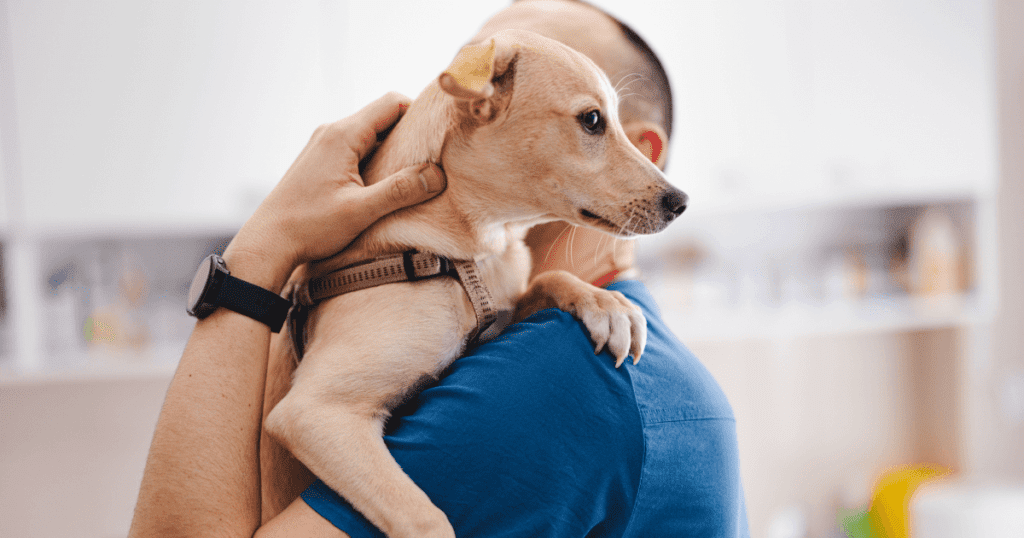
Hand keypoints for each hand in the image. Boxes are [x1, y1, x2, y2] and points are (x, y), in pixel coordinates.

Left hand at [225, 92, 445, 290]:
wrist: (269, 242)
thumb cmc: (310, 226)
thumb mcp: (361, 211)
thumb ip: (401, 190)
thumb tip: (437, 175)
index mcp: (343, 135)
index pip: (392, 103)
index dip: (419, 114)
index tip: (438, 137)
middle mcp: (331, 132)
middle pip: (382, 116)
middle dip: (409, 134)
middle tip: (431, 160)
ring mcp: (323, 145)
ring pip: (370, 133)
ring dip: (392, 149)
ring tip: (411, 176)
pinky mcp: (320, 160)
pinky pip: (356, 148)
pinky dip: (375, 159)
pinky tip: (383, 185)